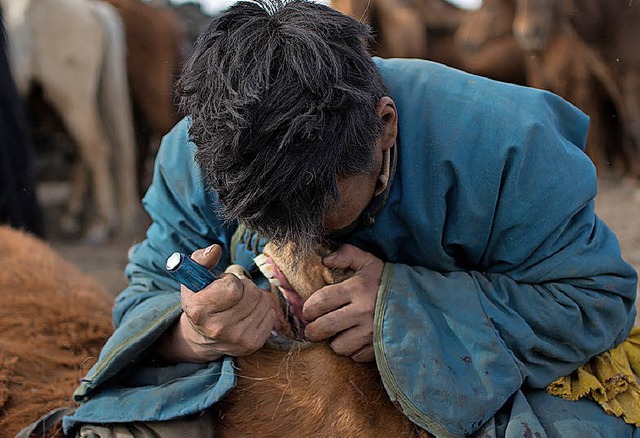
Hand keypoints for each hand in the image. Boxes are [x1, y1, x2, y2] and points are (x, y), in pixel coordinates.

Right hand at [157, 244, 281, 362]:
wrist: (202, 336)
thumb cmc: (201, 300)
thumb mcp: (194, 278)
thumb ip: (201, 259)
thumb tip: (215, 249)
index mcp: (200, 310)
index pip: (233, 287)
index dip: (230, 281)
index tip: (222, 286)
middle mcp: (217, 328)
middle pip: (252, 294)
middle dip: (245, 287)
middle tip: (234, 294)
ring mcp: (236, 339)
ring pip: (264, 302)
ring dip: (255, 297)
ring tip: (241, 303)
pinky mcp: (252, 344)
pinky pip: (271, 314)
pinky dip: (263, 310)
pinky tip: (248, 314)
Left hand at [302, 244, 382, 361]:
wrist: (423, 300)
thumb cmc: (389, 281)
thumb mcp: (369, 262)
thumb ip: (347, 254)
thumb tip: (325, 260)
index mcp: (357, 288)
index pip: (321, 301)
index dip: (308, 308)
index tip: (308, 311)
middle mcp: (363, 311)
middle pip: (323, 327)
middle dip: (312, 331)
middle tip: (313, 329)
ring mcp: (372, 332)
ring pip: (338, 346)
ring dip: (335, 341)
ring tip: (339, 333)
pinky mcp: (380, 347)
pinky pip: (356, 356)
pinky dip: (353, 351)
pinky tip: (356, 339)